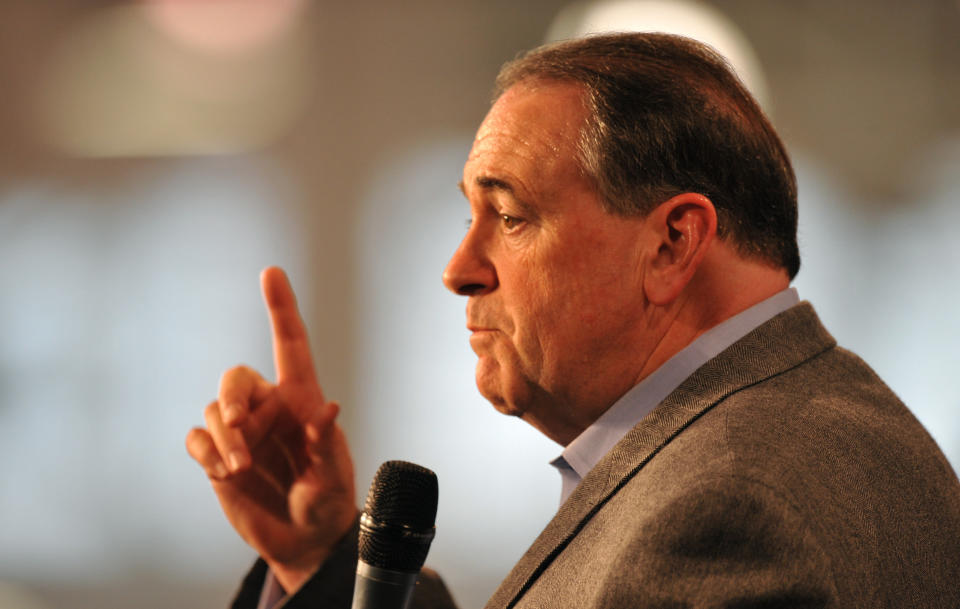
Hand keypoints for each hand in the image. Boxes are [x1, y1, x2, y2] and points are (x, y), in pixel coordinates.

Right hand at [185, 267, 355, 592]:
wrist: (303, 540)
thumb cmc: (327, 500)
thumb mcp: (334, 476)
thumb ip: (327, 443)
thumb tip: (328, 408)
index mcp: (303, 399)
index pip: (291, 345)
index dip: (281, 308)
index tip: (271, 272)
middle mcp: (269, 407)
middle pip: (236, 378)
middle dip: (231, 397)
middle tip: (237, 425)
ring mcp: (241, 431)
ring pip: (214, 410)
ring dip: (223, 438)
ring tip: (241, 469)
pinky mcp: (218, 455)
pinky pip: (198, 439)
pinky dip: (206, 453)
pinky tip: (224, 473)